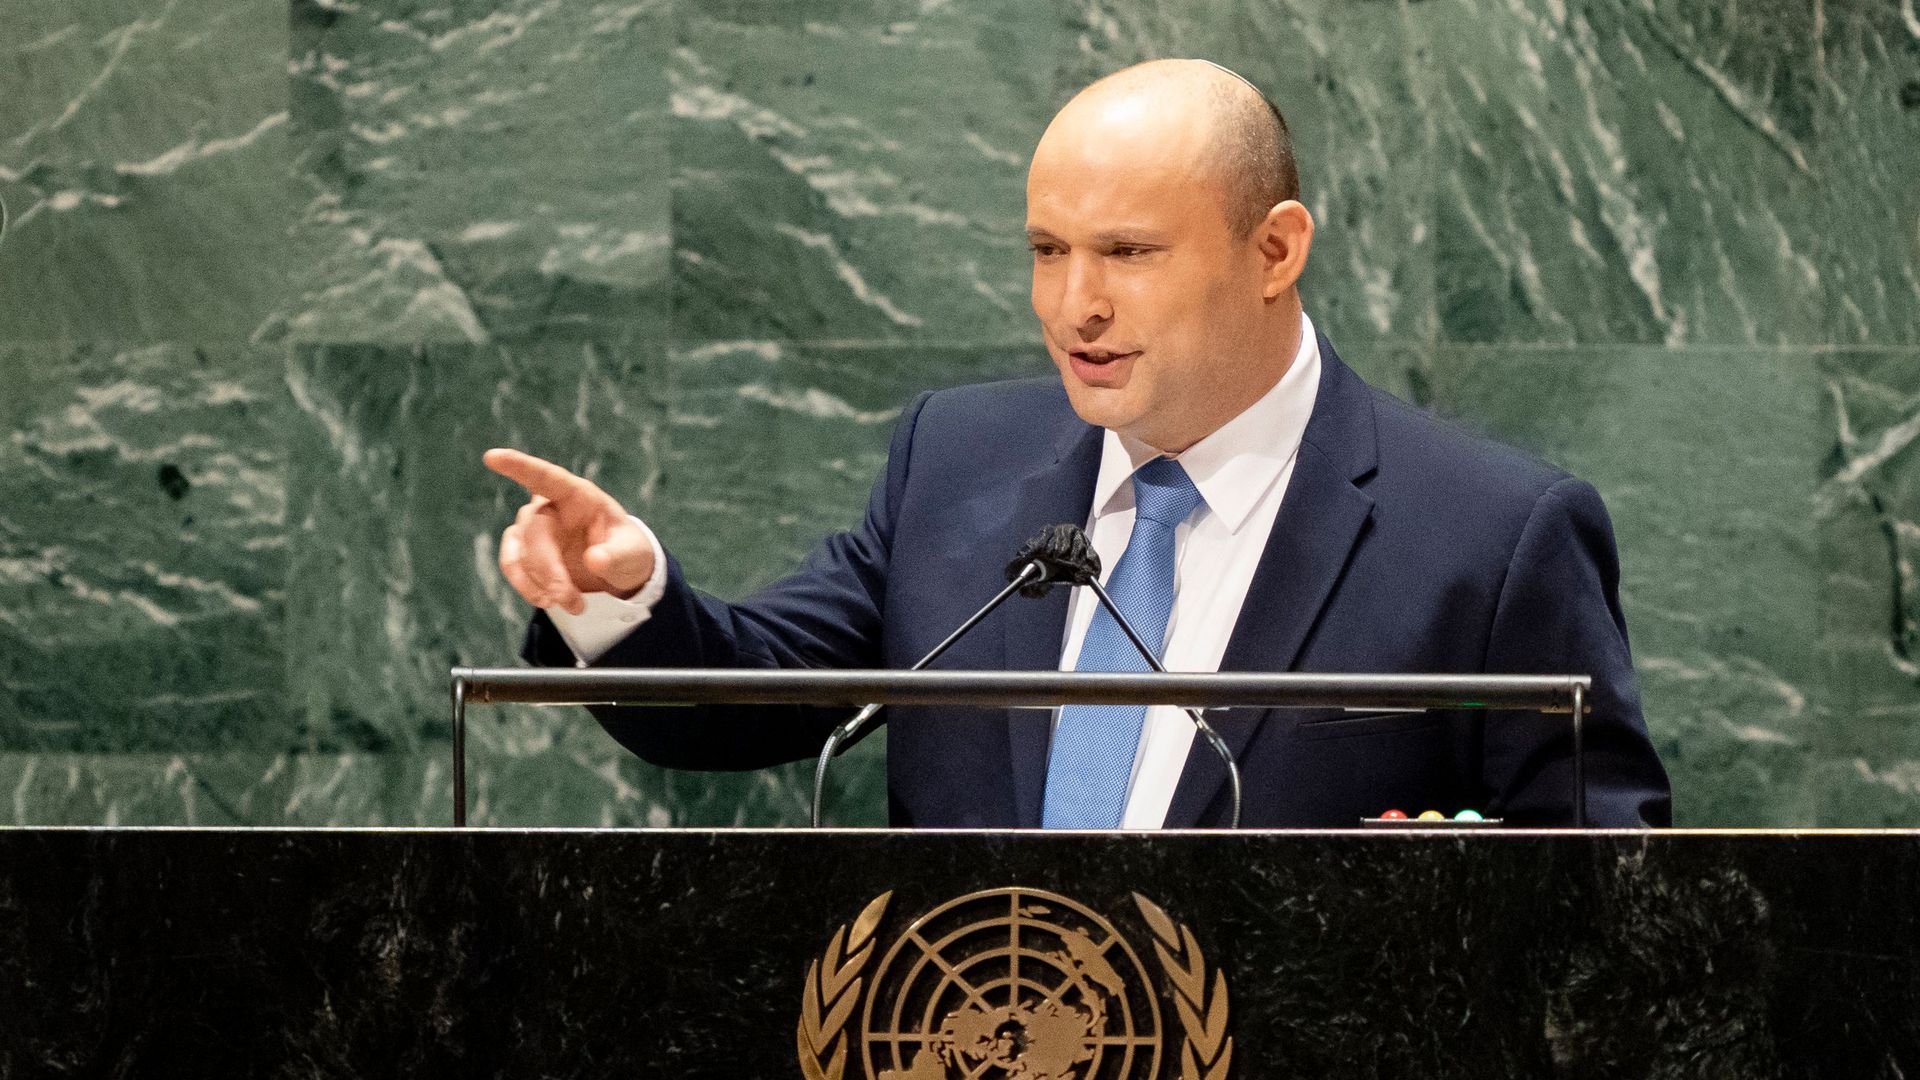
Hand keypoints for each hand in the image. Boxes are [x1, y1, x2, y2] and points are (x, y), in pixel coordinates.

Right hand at [484, 448, 654, 614]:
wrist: (616, 569)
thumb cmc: (626, 550)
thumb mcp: (633, 553)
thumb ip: (617, 555)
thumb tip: (595, 560)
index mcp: (578, 495)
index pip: (546, 476)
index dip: (519, 466)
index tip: (492, 457)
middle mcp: (549, 507)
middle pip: (534, 532)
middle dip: (550, 571)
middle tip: (572, 602)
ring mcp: (533, 528)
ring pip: (520, 553)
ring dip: (538, 583)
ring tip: (572, 607)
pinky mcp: (523, 550)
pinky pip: (512, 565)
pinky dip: (526, 586)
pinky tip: (546, 600)